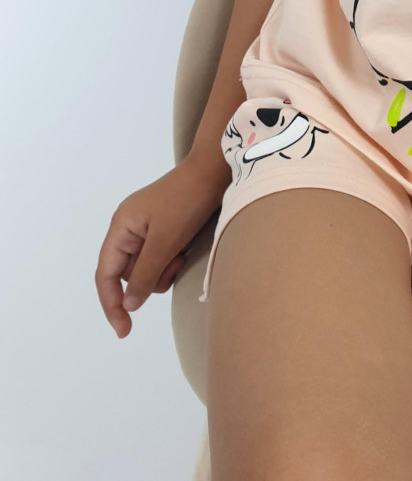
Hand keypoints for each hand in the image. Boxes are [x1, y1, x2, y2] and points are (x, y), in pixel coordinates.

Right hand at [95, 155, 227, 337]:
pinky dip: (172, 260)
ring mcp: (147, 228)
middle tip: (174, 262)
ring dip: (164, 269)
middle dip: (150, 278)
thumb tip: (128, 305)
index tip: (124, 330)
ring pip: (147, 268)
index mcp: (121, 227)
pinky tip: (186, 248)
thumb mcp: (165, 241)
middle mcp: (129, 228)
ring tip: (181, 252)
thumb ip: (144, 275)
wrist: (216, 170)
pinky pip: (161, 257)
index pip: (105, 275)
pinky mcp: (165, 228)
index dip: (111, 304)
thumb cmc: (188, 202)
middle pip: (128, 274)